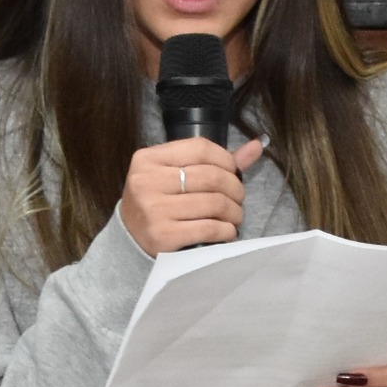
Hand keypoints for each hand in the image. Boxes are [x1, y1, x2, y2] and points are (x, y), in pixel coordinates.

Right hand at [121, 136, 263, 254]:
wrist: (129, 240)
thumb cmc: (158, 201)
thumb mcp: (174, 174)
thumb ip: (213, 160)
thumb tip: (257, 146)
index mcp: (148, 159)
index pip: (201, 148)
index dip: (226, 159)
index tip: (233, 172)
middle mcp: (147, 181)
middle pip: (211, 176)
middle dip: (235, 188)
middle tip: (238, 198)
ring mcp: (153, 210)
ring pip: (215, 203)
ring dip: (234, 212)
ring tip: (234, 216)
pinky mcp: (163, 236)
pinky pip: (210, 228)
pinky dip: (227, 230)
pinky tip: (227, 231)